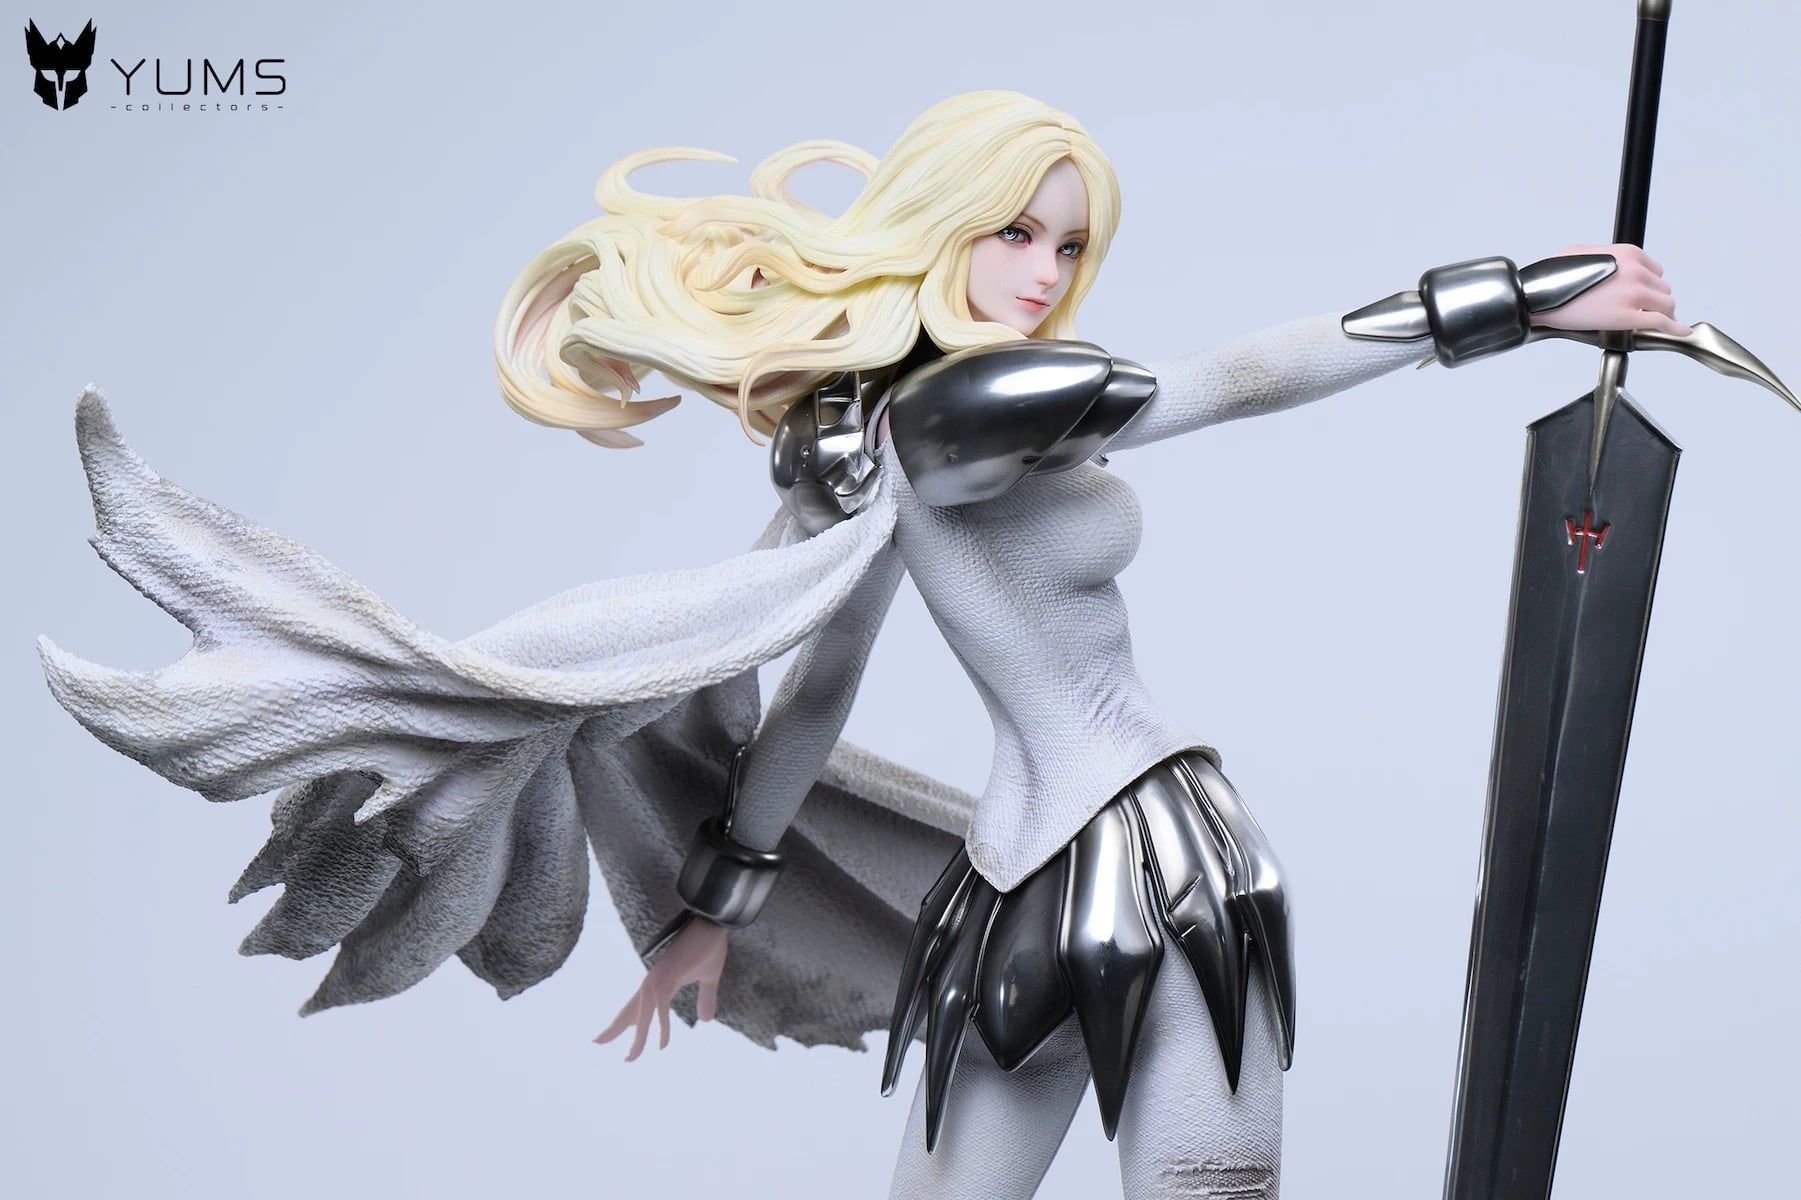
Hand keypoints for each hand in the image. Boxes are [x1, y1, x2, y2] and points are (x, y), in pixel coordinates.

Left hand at [595, 916, 727, 1060]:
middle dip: (614, 1028)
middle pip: (630, 1009)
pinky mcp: (668, 976)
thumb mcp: (709, 978)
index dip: (625, 1021)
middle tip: (596, 1042)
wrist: (714, 923)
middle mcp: (653, 981)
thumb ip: (705, 998)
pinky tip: (661, 1045)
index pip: (637, 1005)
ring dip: (637, 1038)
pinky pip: (660, 1007)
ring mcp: (658, 978)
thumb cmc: (709, 945)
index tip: (608, 1034)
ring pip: (642, 1013)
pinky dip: (661, 1027)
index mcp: (660, 981)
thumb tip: (705, 1021)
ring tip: (629, 1058)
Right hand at [1531, 243, 1690, 336]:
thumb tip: (1605, 261)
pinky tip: (1679, 332)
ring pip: (1666, 305)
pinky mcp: (1629, 317)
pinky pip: (1662, 323)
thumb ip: (1603, 254)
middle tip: (1644, 312)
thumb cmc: (1551, 276)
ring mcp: (1634, 294)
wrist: (1538, 295)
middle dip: (1655, 301)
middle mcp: (1636, 271)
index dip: (1650, 285)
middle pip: (1663, 289)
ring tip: (1651, 323)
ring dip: (1661, 314)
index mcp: (1628, 254)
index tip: (1644, 295)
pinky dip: (1674, 328)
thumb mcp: (1579, 250)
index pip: (1655, 271)